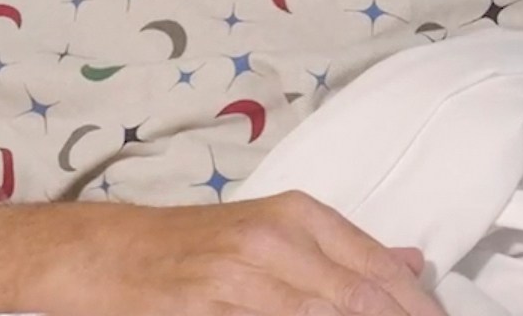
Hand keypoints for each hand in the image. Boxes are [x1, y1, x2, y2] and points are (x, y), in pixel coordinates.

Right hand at [35, 191, 444, 315]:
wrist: (106, 253)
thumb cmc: (195, 245)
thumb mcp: (274, 230)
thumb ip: (343, 250)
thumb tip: (414, 264)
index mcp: (300, 216)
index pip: (380, 271)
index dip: (416, 308)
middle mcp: (274, 241)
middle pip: (359, 300)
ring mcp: (236, 279)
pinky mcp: (202, 311)